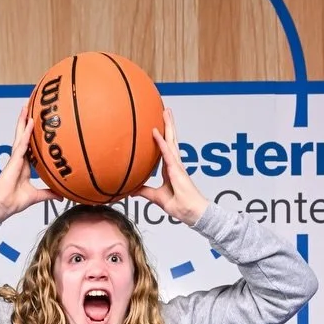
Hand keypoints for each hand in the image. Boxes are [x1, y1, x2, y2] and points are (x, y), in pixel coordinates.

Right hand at [0, 106, 57, 222]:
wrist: (4, 206)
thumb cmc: (14, 201)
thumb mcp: (37, 196)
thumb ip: (48, 193)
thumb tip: (61, 195)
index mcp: (23, 166)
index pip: (28, 146)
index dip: (31, 135)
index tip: (36, 125)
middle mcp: (18, 160)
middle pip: (22, 137)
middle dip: (24, 123)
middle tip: (28, 108)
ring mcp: (15, 159)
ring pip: (20, 136)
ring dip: (23, 122)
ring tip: (26, 108)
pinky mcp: (13, 161)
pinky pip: (21, 144)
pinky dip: (25, 133)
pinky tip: (29, 123)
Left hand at [136, 108, 207, 223]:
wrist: (190, 212)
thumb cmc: (179, 205)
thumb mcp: (156, 197)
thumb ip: (145, 191)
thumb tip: (132, 190)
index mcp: (171, 169)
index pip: (166, 148)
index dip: (162, 137)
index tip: (159, 125)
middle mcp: (175, 163)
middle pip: (171, 140)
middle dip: (168, 125)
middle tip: (165, 110)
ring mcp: (177, 165)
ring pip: (171, 141)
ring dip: (168, 126)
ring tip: (166, 112)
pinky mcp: (176, 170)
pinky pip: (167, 153)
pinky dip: (161, 142)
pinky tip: (155, 132)